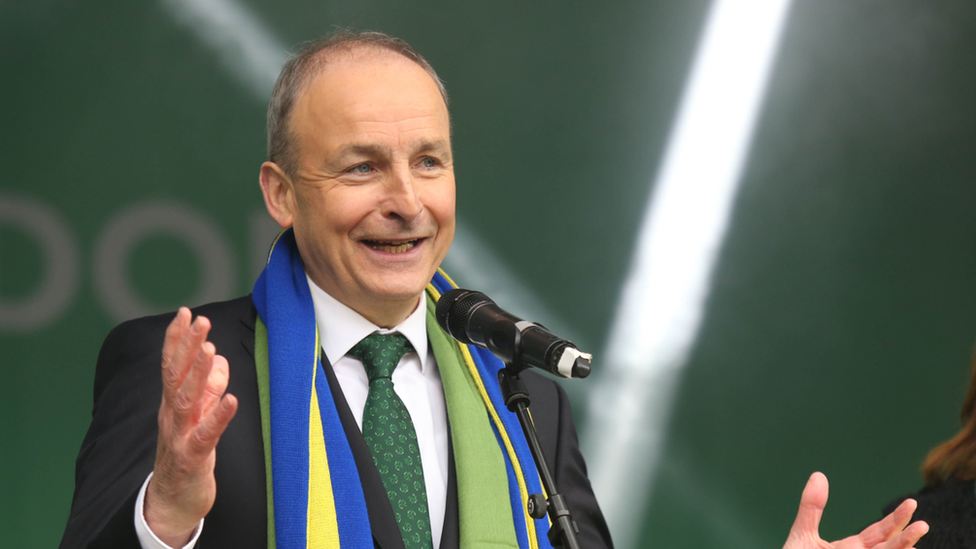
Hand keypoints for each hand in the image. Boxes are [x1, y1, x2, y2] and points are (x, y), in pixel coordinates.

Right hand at [144, 308, 238, 546]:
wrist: (172, 501)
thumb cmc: (186, 453)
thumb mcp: (197, 415)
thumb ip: (208, 387)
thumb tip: (220, 358)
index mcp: (172, 402)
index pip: (171, 364)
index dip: (177, 339)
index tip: (184, 312)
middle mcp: (172, 414)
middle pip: (176, 375)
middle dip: (188, 346)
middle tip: (200, 320)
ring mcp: (179, 435)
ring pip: (186, 399)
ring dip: (199, 373)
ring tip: (211, 349)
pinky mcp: (192, 457)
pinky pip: (206, 434)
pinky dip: (218, 416)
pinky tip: (232, 400)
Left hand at [784, 472, 927, 548]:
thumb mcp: (803, 534)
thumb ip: (812, 508)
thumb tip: (819, 475)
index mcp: (852, 547)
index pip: (880, 532)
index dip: (896, 519)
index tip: (911, 503)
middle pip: (889, 547)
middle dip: (906, 537)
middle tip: (922, 524)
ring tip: (914, 548)